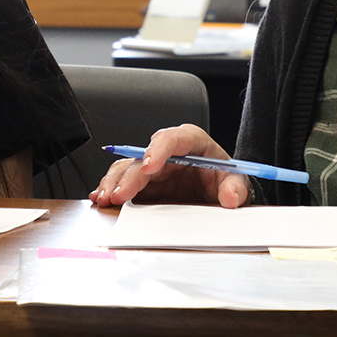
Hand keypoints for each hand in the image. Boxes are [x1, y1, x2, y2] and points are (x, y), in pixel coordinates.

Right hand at [88, 124, 250, 208]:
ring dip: (113, 182)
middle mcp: (168, 152)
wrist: (219, 192)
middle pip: (143, 157)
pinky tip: (100, 198)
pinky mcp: (144, 184)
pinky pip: (122, 182)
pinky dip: (110, 189)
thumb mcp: (236, 182)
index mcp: (191, 142)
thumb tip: (232, 198)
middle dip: (129, 175)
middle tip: (120, 195)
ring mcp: (154, 168)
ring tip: (105, 198)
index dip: (158, 149)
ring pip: (127, 168)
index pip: (173, 138)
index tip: (150, 166)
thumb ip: (236, 188)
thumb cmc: (224, 179)